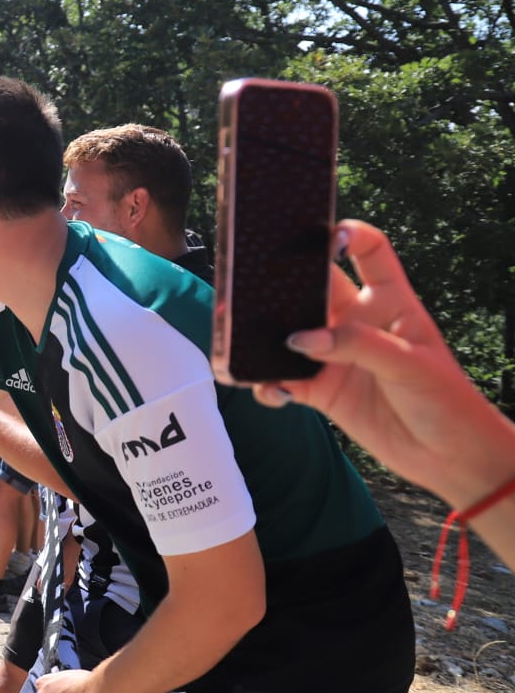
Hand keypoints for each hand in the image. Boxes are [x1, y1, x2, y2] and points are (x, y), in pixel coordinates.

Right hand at [252, 220, 513, 508]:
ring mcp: (336, 357)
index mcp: (390, 302)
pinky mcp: (322, 392)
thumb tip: (300, 340)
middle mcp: (358, 323)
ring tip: (242, 339)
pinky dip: (269, 385)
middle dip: (283, 284)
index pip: (370, 253)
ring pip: (290, 335)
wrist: (449, 457)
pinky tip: (270, 391)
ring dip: (266, 337)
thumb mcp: (409, 362)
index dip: (347, 235)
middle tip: (254, 286)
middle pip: (314, 289)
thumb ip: (355, 344)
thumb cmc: (446, 400)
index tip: (323, 237)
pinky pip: (284, 381)